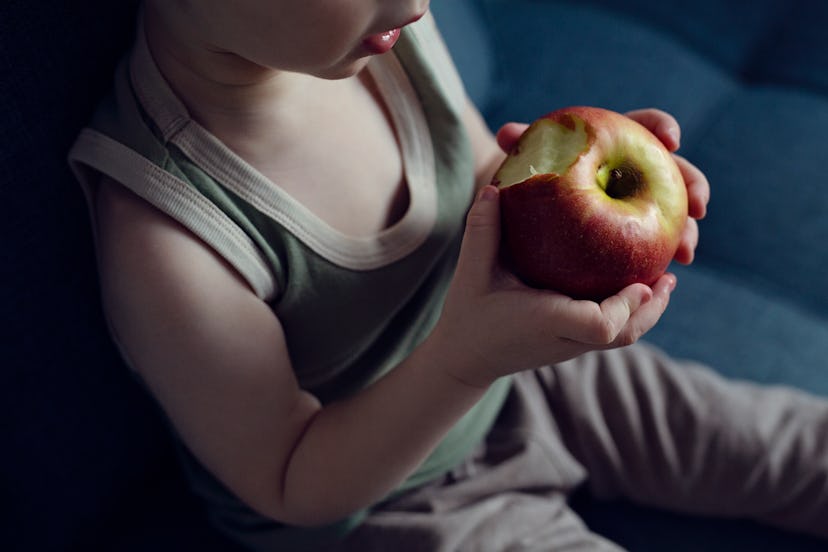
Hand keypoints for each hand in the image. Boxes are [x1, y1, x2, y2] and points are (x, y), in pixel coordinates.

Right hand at [432, 185, 675, 387]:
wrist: (465, 359)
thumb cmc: (468, 315)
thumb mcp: (472, 272)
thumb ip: (482, 232)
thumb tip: (493, 188)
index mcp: (545, 322)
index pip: (599, 326)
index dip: (625, 306)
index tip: (640, 281)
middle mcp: (564, 339)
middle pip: (623, 335)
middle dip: (650, 308)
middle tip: (669, 276)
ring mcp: (571, 346)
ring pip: (622, 338)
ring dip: (647, 311)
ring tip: (664, 280)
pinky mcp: (572, 345)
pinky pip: (612, 332)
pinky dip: (631, 312)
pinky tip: (637, 286)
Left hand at [495, 108, 709, 264]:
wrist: (522, 211)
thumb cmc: (527, 178)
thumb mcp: (526, 162)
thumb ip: (523, 145)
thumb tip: (507, 133)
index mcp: (617, 140)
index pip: (646, 126)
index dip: (662, 127)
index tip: (671, 137)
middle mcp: (635, 171)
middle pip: (675, 172)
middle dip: (693, 187)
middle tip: (697, 206)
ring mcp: (637, 206)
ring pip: (672, 215)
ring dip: (685, 231)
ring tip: (685, 251)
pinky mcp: (631, 239)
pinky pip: (650, 250)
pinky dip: (658, 262)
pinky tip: (661, 279)